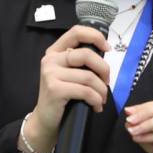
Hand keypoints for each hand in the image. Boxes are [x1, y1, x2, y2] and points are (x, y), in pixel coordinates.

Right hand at [25, 25, 110, 152]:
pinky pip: (85, 91)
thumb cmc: (62, 96)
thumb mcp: (68, 74)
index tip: (107, 48)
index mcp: (55, 51)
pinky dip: (96, 100)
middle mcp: (50, 60)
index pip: (76, 32)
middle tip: (107, 82)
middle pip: (87, 55)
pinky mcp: (55, 90)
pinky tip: (95, 106)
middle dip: (104, 69)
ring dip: (101, 90)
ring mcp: (51, 74)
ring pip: (89, 76)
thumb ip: (80, 61)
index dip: (95, 36)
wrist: (46, 120)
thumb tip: (104, 53)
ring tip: (101, 99)